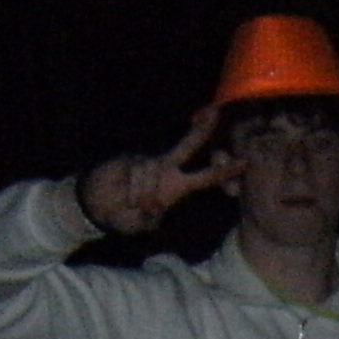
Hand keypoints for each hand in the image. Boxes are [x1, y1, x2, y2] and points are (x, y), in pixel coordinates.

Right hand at [78, 110, 238, 236]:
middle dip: (201, 132)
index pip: (206, 177)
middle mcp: (166, 170)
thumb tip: (155, 204)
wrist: (95, 204)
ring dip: (142, 192)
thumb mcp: (140, 224)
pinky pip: (136, 172)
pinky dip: (131, 187)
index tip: (244, 162)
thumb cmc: (123, 216)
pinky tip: (124, 194)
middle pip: (188, 147)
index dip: (224, 171)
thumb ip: (149, 217)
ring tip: (130, 203)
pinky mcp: (130, 158)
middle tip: (214, 114)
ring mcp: (148, 162)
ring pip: (154, 171)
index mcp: (176, 188)